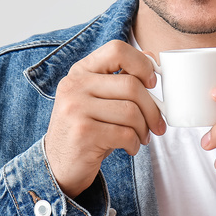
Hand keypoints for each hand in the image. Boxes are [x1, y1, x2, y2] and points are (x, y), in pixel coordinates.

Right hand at [44, 40, 165, 198]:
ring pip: (131, 112)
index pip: (117, 50)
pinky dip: (135, 144)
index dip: (141, 64)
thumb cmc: (87, 129)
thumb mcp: (98, 99)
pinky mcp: (83, 133)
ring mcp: (76, 108)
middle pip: (131, 85)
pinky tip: (130, 147)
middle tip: (157, 124)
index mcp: (81, 71)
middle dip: (152, 109)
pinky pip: (125, 134)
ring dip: (144, 129)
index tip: (152, 83)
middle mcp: (75, 85)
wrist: (58, 165)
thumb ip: (120, 79)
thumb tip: (153, 60)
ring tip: (141, 137)